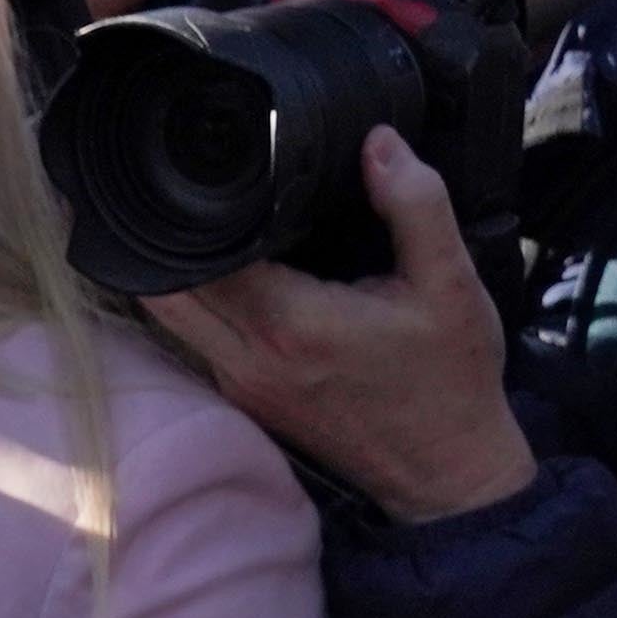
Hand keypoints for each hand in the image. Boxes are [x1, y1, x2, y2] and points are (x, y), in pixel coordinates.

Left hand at [140, 126, 539, 522]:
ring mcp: (240, 385)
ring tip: (212, 224)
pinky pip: (197, 339)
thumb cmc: (451, 382)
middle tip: (199, 191)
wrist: (448, 474)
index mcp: (292, 324)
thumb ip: (417, 205)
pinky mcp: (245, 400)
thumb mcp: (452, 284)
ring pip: (171, 315)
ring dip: (179, 269)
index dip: (201, 206)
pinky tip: (232, 272)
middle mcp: (249, 358)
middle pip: (164, 286)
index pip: (202, 252)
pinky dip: (201, 303)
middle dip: (171, 234)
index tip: (220, 172)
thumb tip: (379, 143)